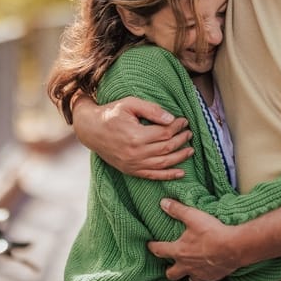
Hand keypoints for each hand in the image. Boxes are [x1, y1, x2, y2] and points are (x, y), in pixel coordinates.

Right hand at [72, 96, 193, 179]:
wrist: (91, 129)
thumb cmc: (111, 113)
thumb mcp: (130, 104)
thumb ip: (151, 109)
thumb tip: (171, 118)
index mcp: (136, 136)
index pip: (164, 133)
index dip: (177, 127)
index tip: (184, 121)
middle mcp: (135, 153)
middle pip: (166, 148)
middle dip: (181, 140)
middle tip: (189, 133)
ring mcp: (133, 164)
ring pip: (163, 163)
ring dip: (179, 157)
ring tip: (190, 150)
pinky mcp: (130, 170)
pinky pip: (153, 176)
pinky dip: (168, 175)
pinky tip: (180, 173)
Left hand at [147, 199, 238, 280]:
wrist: (234, 247)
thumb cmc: (212, 232)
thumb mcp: (193, 216)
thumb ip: (177, 210)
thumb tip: (163, 203)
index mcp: (179, 251)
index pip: (160, 250)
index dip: (153, 247)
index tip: (150, 245)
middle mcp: (187, 266)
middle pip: (171, 273)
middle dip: (169, 270)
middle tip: (169, 265)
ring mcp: (200, 273)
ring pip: (189, 280)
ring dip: (188, 275)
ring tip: (189, 271)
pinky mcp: (213, 277)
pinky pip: (205, 279)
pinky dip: (204, 275)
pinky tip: (208, 269)